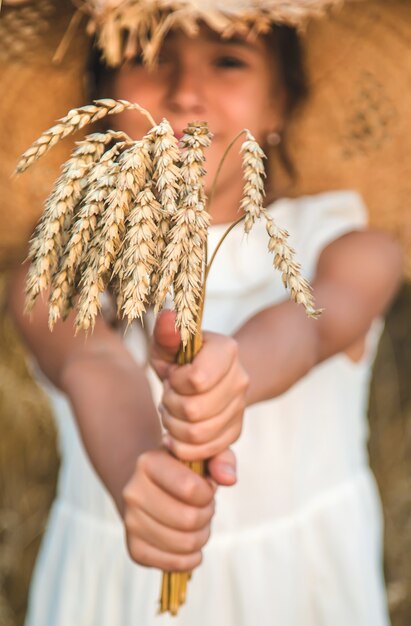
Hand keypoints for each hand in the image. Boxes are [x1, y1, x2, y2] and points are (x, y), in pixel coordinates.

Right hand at [122, 448, 214, 571]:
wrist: (147, 483)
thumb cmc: (182, 468)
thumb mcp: (201, 453)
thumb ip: (221, 458)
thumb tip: (229, 479)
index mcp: (148, 462)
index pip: (190, 488)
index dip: (208, 493)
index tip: (207, 487)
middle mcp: (133, 492)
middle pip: (189, 520)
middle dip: (207, 515)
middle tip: (205, 506)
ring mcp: (130, 522)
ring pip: (184, 544)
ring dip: (201, 536)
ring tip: (197, 521)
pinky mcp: (134, 548)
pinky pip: (172, 564)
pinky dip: (190, 558)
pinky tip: (190, 542)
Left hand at [151, 311, 248, 463]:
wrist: (202, 377)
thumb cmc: (179, 359)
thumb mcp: (167, 344)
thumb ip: (165, 332)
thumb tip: (168, 316)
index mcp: (227, 350)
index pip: (197, 380)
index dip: (175, 382)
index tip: (172, 376)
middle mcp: (240, 379)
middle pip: (195, 411)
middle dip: (170, 407)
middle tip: (167, 397)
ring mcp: (240, 407)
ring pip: (198, 434)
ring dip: (174, 427)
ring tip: (171, 413)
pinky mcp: (235, 432)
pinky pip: (204, 452)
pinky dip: (183, 447)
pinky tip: (176, 432)